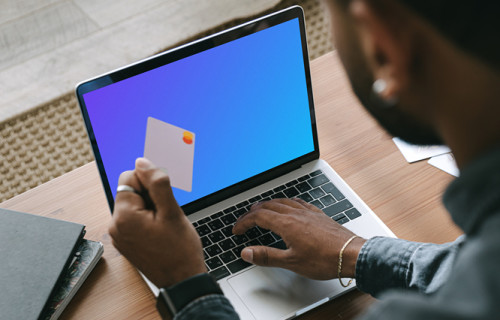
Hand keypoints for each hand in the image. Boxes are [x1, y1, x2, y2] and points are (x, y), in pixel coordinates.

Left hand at [109, 157, 205, 287]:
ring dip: (150, 207)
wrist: (182, 281)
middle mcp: (115, 226)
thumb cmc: (180, 250)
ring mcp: (119, 236)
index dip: (150, 182)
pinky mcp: (125, 242)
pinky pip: (134, 219)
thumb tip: (142, 162)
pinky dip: (147, 219)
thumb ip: (156, 183)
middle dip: (150, 196)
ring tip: (164, 224)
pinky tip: (160, 231)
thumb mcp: (172, 211)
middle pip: (130, 191)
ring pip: (134, 205)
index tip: (164, 199)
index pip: (129, 177)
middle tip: (166, 214)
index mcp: (123, 217)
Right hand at [233, 198, 365, 279]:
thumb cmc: (325, 259)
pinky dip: (287, 202)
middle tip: (245, 220)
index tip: (237, 230)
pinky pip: (298, 202)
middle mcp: (296, 214)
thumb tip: (247, 252)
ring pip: (282, 201)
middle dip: (252, 212)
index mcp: (286, 224)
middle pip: (268, 206)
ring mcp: (308, 212)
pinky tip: (290, 206)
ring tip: (261, 209)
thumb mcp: (291, 262)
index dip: (244, 222)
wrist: (351, 254)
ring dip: (268, 204)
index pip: (258, 217)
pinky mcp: (318, 214)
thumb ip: (267, 256)